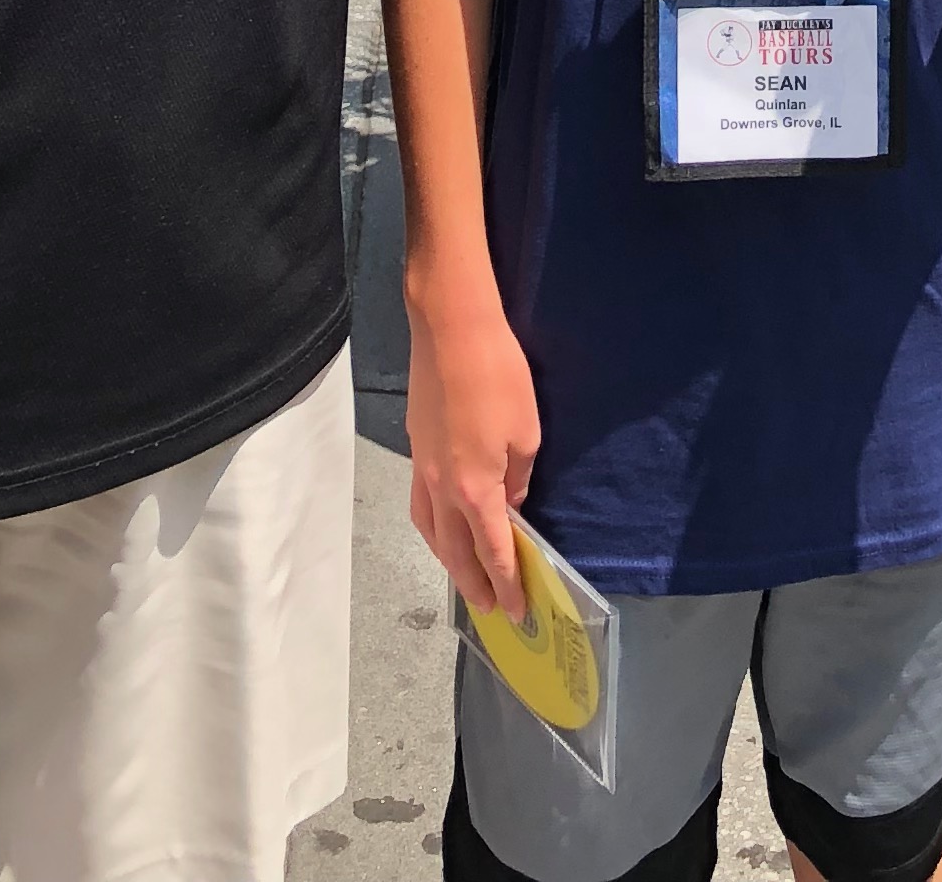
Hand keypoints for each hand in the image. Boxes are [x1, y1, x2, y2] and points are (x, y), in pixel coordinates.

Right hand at [404, 273, 538, 620]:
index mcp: (475, 491)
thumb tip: (509, 502)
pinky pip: (422, 507)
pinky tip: (442, 528)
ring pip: (431, 533)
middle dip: (474, 585)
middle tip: (488, 610)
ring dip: (448, 562)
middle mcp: (442, 491)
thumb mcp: (527, 431)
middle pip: (455, 553)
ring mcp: (422, 470)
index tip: (516, 611)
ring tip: (464, 577)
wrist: (451, 330)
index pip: (492, 552)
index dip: (506, 584)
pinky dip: (433, 530)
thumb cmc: (499, 377)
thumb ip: (519, 477)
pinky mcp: (415, 449)